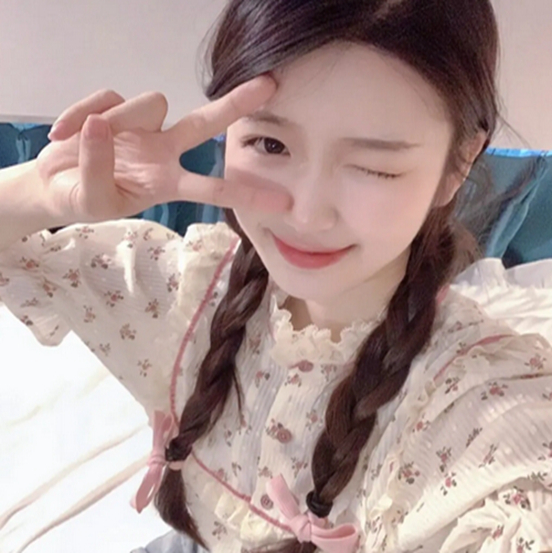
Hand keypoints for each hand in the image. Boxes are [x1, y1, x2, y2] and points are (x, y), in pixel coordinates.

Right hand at [37, 76, 290, 223]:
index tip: (283, 201)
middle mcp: (163, 150)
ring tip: (80, 142)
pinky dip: (79, 115)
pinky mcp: (116, 106)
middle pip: (205, 122)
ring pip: (151, 102)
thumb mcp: (92, 200)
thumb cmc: (83, 199)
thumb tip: (101, 125)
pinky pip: (106, 98)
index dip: (245, 194)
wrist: (55, 186)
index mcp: (167, 182)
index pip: (212, 188)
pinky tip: (62, 134)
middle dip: (235, 104)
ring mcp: (142, 126)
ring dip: (121, 120)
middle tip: (270, 85)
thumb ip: (97, 169)